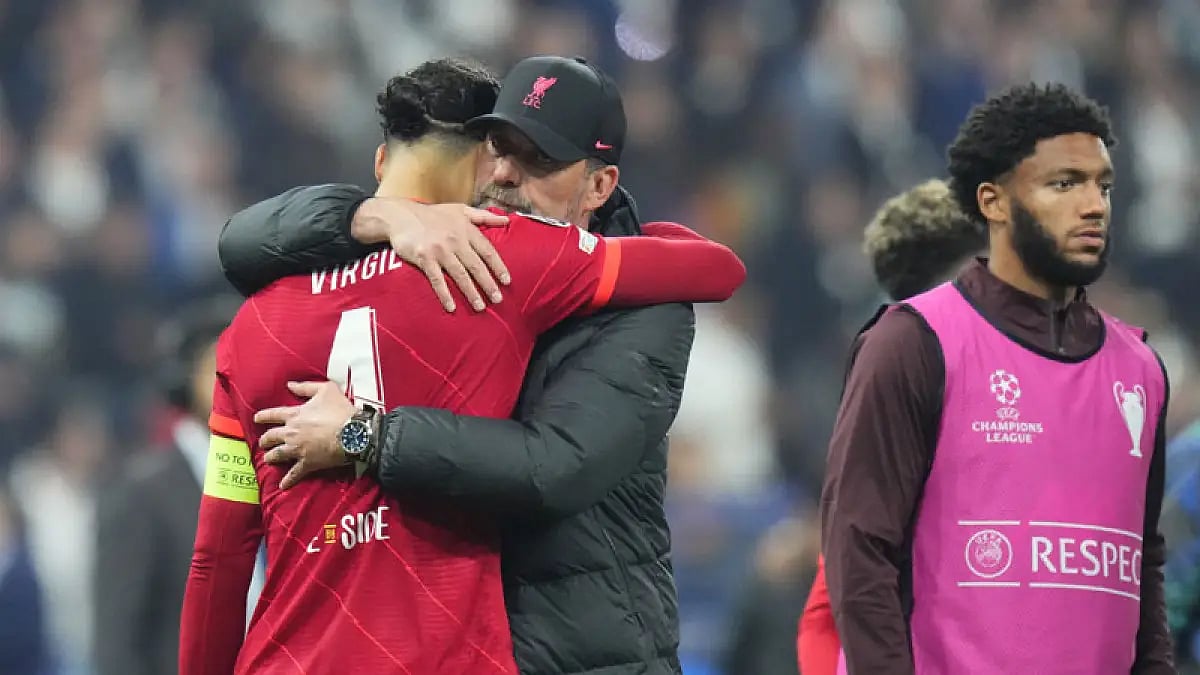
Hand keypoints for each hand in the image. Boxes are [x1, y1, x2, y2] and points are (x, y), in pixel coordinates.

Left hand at [255, 381, 357, 489]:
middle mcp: (292, 432)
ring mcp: (298, 449)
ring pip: (277, 454)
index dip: (263, 416)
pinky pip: (294, 474)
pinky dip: (288, 480)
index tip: (256, 418)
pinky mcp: (307, 463)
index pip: (273, 414)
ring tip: (268, 459)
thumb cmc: (341, 410)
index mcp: (295, 414)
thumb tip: (290, 385)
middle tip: (263, 442)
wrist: (353, 432)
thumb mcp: (326, 390)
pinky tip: (282, 486)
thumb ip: (306, 387)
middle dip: (265, 440)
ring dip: (271, 457)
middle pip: (271, 436)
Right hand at [352, 198, 511, 312]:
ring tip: (480, 307)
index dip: (498, 267)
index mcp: (466, 229)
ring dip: (471, 292)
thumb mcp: (460, 210)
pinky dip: (445, 294)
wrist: (400, 216)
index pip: (487, 251)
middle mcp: (455, 240)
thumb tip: (507, 220)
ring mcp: (439, 250)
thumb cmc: (433, 214)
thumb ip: (484, 216)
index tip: (507, 282)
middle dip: (488, 284)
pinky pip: (437, 280)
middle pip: (476, 266)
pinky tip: (452, 307)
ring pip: (460, 275)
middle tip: (498, 299)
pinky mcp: (424, 258)